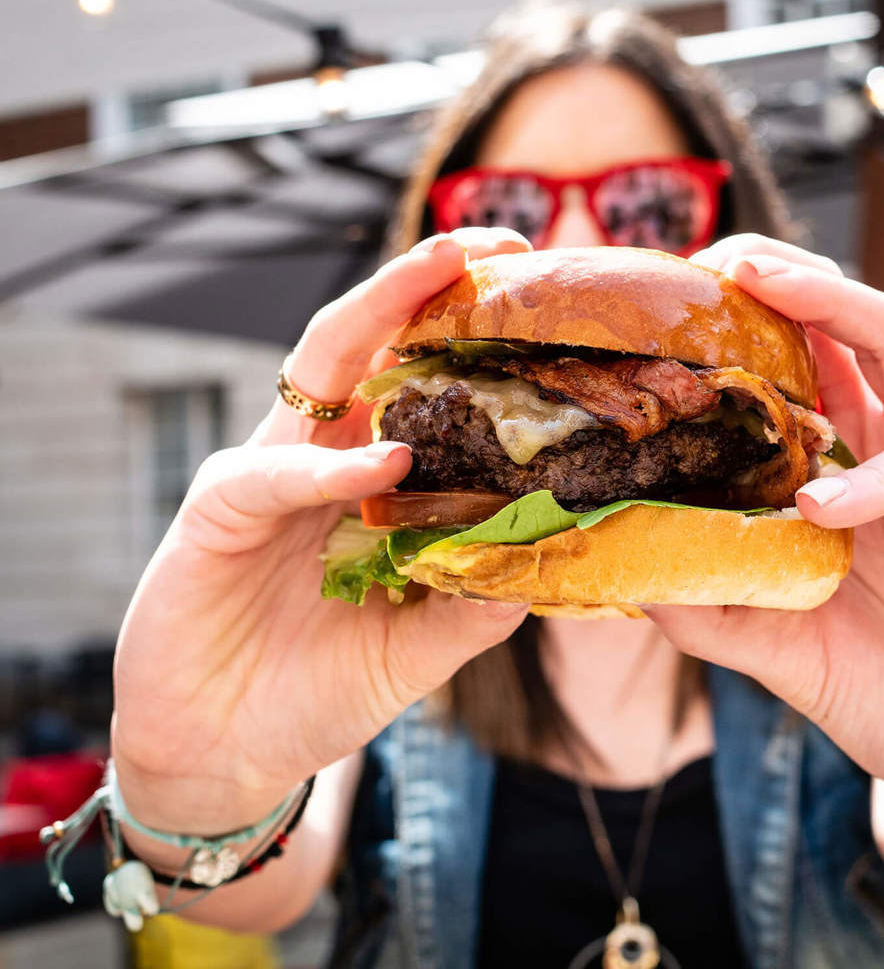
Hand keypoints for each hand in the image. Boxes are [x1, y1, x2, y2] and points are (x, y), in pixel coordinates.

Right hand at [112, 229, 533, 832]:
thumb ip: (476, 601)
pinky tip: (382, 464)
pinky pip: (270, 474)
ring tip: (445, 271)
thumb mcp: (419, 646)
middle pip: (370, 344)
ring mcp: (266, 477)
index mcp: (370, 478)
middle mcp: (321, 459)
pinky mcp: (215, 515)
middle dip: (424, 283)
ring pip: (317, 371)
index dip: (469, 335)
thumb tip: (558, 557)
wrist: (229, 753)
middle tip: (494, 240)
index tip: (537, 292)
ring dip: (378, 315)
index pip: (419, 382)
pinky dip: (328, 468)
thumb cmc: (320, 687)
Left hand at [646, 235, 883, 887]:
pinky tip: (818, 502)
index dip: (739, 330)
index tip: (669, 307)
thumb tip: (620, 566)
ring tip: (762, 282)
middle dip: (786, 277)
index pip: (793, 373)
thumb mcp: (777, 647)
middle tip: (717, 255)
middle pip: (844, 328)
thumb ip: (711, 604)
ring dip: (832, 301)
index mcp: (839, 475)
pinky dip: (869, 478)